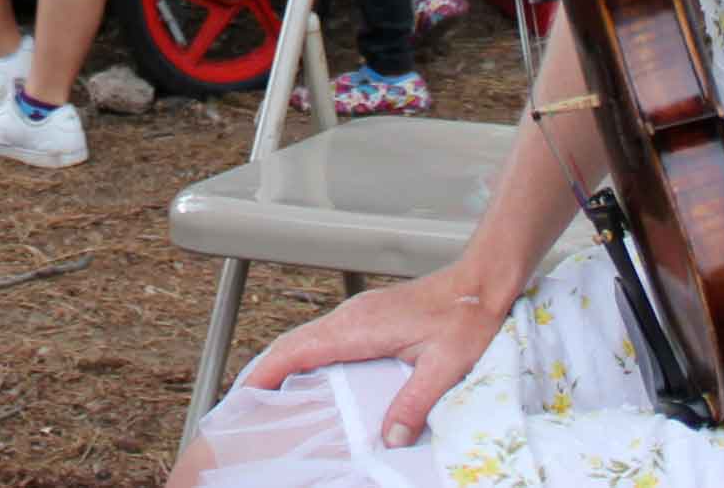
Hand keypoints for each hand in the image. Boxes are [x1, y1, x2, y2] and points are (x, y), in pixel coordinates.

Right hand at [236, 266, 513, 447]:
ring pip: (307, 338)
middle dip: (265, 371)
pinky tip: (310, 376)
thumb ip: (414, 402)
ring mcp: (358, 313)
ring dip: (284, 363)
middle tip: (246, 403)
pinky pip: (323, 335)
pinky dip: (304, 355)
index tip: (244, 394)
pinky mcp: (368, 316)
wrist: (480, 282)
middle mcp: (351, 316)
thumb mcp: (445, 365)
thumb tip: (389, 440)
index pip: (298, 349)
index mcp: (360, 327)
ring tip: (269, 395)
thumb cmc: (466, 316)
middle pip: (293, 343)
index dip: (267, 371)